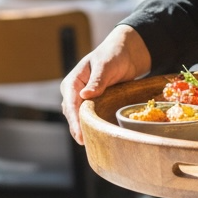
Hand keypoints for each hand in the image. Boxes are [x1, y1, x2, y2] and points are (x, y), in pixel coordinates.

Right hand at [61, 23, 151, 143]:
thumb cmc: (114, 55)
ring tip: (93, 145)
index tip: (80, 136)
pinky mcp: (95, 104)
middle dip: (79, 129)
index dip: (75, 121)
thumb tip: (84, 96)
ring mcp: (84, 100)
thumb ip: (97, 81)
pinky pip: (91, 117)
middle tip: (87, 145)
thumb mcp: (105, 65)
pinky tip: (99, 137)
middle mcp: (74, 93)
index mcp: (72, 82)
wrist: (127, 52)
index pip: (70, 105)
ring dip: (85, 130)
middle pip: (73, 115)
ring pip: (81, 118)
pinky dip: (93, 126)